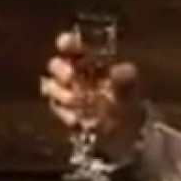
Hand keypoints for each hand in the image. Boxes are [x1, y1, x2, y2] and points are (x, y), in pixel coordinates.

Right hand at [40, 31, 145, 161]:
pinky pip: (55, 107)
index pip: (75, 47)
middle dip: (60, 69)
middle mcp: (76, 73)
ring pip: (51, 85)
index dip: (68, 43)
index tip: (64, 45)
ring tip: (78, 103)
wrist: (124, 136)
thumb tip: (120, 70)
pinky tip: (77, 120)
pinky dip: (63, 112)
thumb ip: (125, 81)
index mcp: (93, 62)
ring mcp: (66, 91)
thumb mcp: (130, 94)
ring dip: (61, 93)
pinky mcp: (62, 110)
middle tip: (70, 77)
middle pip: (56, 64)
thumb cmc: (127, 107)